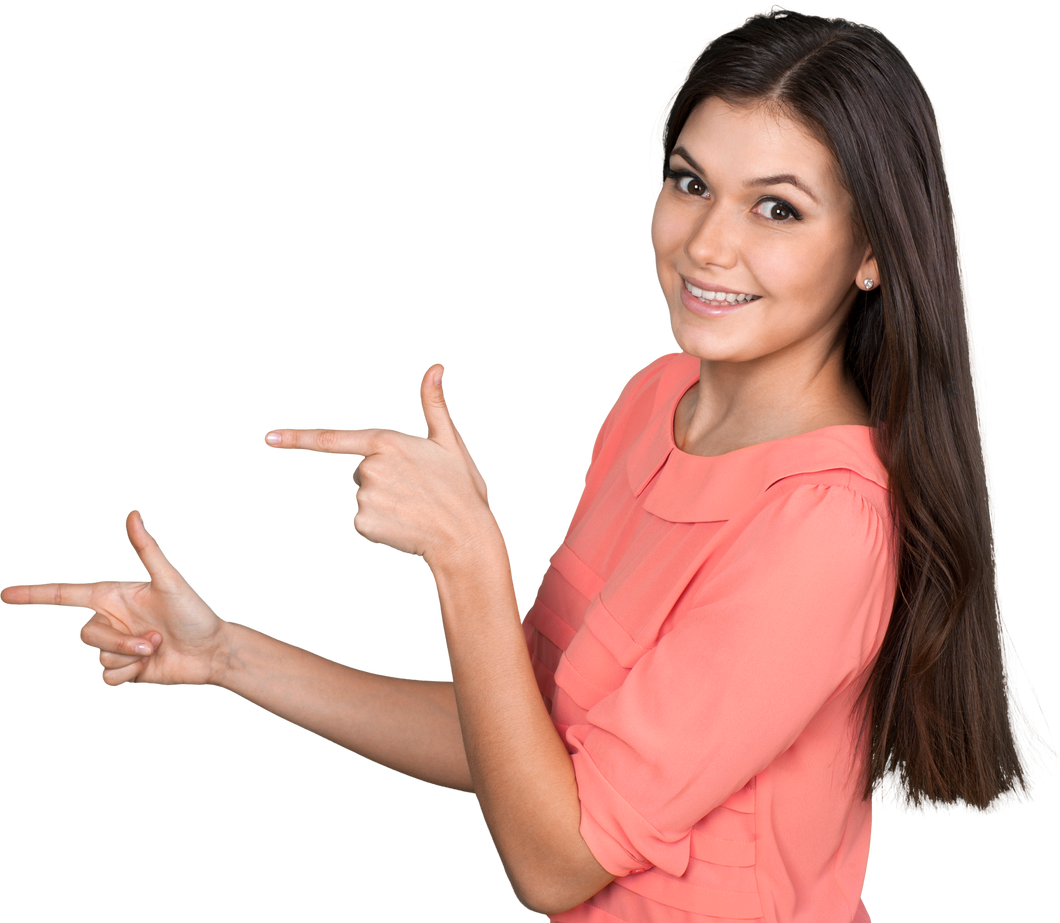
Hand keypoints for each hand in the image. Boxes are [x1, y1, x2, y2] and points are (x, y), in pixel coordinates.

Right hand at [1, 508, 227, 688]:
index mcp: (113, 596)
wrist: (213, 652)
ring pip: (98, 657)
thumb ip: (147, 549)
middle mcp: (110, 619)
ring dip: (129, 657)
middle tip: (153, 640)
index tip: (4, 594)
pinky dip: (129, 674)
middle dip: (117, 641)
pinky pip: (107, 678)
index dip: (33, 594)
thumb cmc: (196, 612)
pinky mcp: (123, 670)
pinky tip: (149, 666)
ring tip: (157, 648)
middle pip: (85, 635)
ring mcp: (115, 646)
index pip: (64, 594)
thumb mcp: (171, 580)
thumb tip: (133, 512)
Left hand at [262, 362, 496, 570]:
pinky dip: (380, 523)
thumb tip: (436, 366)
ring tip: (414, 507)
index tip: (268, 437)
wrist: (466, 538)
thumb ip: (434, 403)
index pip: (333, 438)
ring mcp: (364, 498)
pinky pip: (362, 520)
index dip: (297, 437)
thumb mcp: (450, 442)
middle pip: (359, 469)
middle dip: (382, 477)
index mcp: (386, 442)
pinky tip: (404, 524)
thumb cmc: (461, 489)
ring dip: (383, 500)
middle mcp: (370, 468)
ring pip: (362, 494)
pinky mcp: (362, 524)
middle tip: (418, 488)